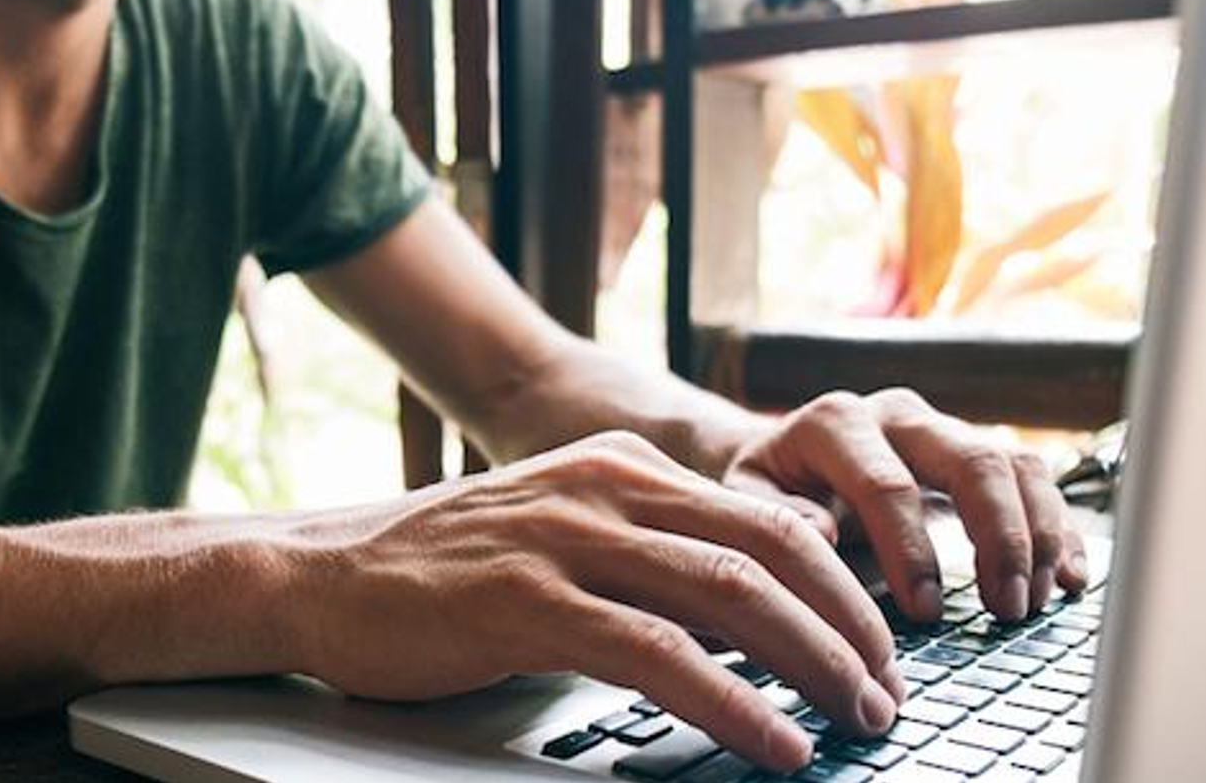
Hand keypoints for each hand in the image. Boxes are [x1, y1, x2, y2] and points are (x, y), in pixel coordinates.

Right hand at [287, 431, 904, 772]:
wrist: (316, 574)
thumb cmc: (436, 570)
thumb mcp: (557, 531)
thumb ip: (645, 548)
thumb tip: (753, 601)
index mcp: (621, 467)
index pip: (767, 515)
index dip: (841, 583)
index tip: (878, 645)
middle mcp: (605, 488)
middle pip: (771, 549)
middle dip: (850, 625)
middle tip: (889, 691)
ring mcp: (566, 540)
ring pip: (732, 594)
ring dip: (815, 664)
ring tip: (859, 718)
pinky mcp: (528, 603)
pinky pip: (660, 654)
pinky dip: (735, 702)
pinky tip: (775, 740)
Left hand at [722, 389, 1088, 623]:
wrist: (783, 460)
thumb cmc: (767, 489)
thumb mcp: (747, 500)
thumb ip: (775, 515)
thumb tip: (824, 533)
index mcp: (836, 423)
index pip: (886, 482)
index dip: (911, 549)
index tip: (925, 610)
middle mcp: (899, 414)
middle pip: (972, 459)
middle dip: (998, 536)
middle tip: (1005, 606)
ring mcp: (944, 430)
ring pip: (1014, 465)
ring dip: (1036, 536)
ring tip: (1032, 600)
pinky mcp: (976, 455)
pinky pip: (1034, 479)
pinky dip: (1059, 529)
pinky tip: (1070, 578)